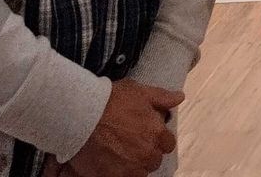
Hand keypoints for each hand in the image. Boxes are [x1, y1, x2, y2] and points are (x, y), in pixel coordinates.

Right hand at [66, 80, 182, 176]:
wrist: (81, 115)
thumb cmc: (109, 101)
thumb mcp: (139, 91)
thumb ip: (162, 97)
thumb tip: (179, 98)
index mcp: (156, 133)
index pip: (168, 144)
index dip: (158, 139)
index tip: (147, 135)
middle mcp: (147, 154)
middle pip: (153, 160)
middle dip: (145, 153)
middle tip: (129, 142)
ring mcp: (130, 168)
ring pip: (139, 173)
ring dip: (132, 165)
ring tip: (118, 153)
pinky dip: (117, 173)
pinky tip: (109, 162)